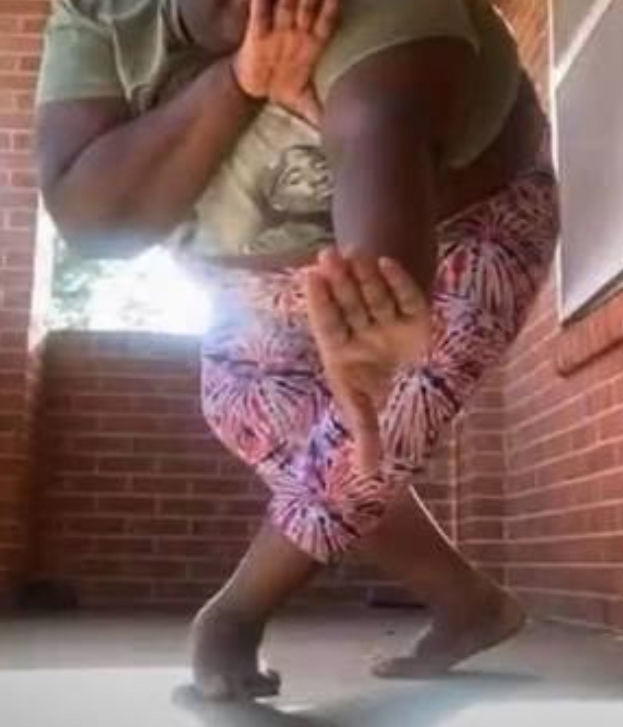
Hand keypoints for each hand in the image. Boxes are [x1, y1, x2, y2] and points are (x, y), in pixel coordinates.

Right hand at [233, 0, 340, 124]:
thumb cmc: (283, 86)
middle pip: (308, 4)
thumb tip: (341, 129)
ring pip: (286, 4)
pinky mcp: (256, 37)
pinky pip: (259, 15)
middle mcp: (296, 33)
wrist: (254, 90)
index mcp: (312, 45)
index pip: (326, 18)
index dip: (333, 0)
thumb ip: (323, 111)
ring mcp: (277, 32)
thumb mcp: (306, 101)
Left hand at [305, 248, 430, 473]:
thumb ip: (368, 436)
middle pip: (350, 304)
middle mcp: (363, 333)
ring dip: (362, 275)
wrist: (415, 383)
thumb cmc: (382, 397)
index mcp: (344, 355)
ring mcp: (387, 322)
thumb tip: (367, 474)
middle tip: (327, 256)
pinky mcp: (415, 317)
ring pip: (372, 296)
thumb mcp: (370, 415)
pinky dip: (397, 280)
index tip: (310, 278)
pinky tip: (384, 262)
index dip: (320, 302)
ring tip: (349, 252)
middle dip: (339, 282)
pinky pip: (405, 296)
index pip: (329, 324)